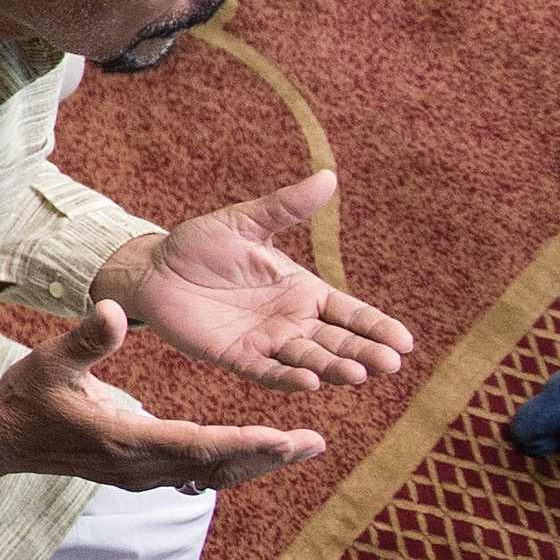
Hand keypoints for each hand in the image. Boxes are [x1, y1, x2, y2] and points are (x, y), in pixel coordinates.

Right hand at [0, 302, 328, 490]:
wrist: (2, 441)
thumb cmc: (27, 395)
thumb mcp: (50, 360)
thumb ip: (86, 338)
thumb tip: (114, 309)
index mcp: (123, 439)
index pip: (195, 446)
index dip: (242, 443)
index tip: (284, 436)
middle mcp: (139, 466)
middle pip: (215, 468)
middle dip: (265, 456)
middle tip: (312, 443)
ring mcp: (140, 475)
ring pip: (211, 476)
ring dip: (256, 463)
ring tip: (300, 448)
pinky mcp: (139, 474)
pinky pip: (197, 475)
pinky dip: (231, 464)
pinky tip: (257, 453)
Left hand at [93, 176, 415, 391]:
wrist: (153, 268)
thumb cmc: (201, 245)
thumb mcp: (246, 222)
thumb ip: (285, 206)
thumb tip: (328, 176)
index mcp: (302, 291)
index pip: (350, 313)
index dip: (377, 327)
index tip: (406, 343)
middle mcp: (291, 321)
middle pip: (337, 342)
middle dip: (364, 353)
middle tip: (390, 364)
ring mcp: (265, 341)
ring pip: (308, 360)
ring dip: (333, 368)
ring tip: (358, 375)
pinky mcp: (234, 356)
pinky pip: (265, 372)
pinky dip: (286, 379)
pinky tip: (309, 384)